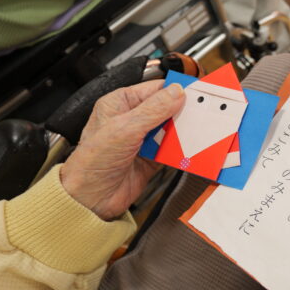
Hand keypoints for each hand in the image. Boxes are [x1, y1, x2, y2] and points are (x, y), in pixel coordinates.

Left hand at [61, 80, 183, 220]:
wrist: (90, 199)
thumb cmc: (92, 162)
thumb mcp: (124, 129)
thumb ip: (153, 109)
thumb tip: (176, 92)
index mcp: (120, 104)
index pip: (155, 89)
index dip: (175, 90)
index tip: (195, 92)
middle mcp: (132, 120)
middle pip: (167, 109)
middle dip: (183, 112)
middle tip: (200, 113)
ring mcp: (143, 140)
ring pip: (172, 129)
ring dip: (183, 132)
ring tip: (195, 131)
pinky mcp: (152, 158)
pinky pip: (172, 149)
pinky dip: (182, 149)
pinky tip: (188, 148)